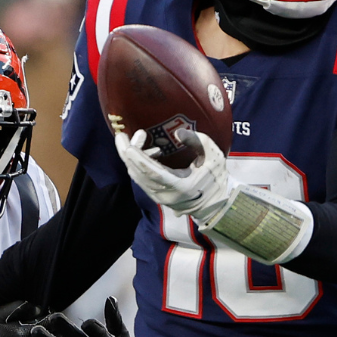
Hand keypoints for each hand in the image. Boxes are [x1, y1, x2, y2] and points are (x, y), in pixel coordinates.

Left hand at [114, 128, 234, 218]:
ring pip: (137, 176)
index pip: (152, 173)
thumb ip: (197, 141)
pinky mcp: (156, 195)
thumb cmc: (216, 179)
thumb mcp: (213, 156)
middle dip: (127, 153)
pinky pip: (141, 178)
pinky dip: (138, 164)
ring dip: (133, 156)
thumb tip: (177, 132)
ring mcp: (158, 197)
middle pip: (138, 173)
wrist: (215, 204)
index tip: (129, 145)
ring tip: (141, 136)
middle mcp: (164, 194)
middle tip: (121, 135)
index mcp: (179, 186)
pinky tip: (150, 151)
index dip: (139, 159)